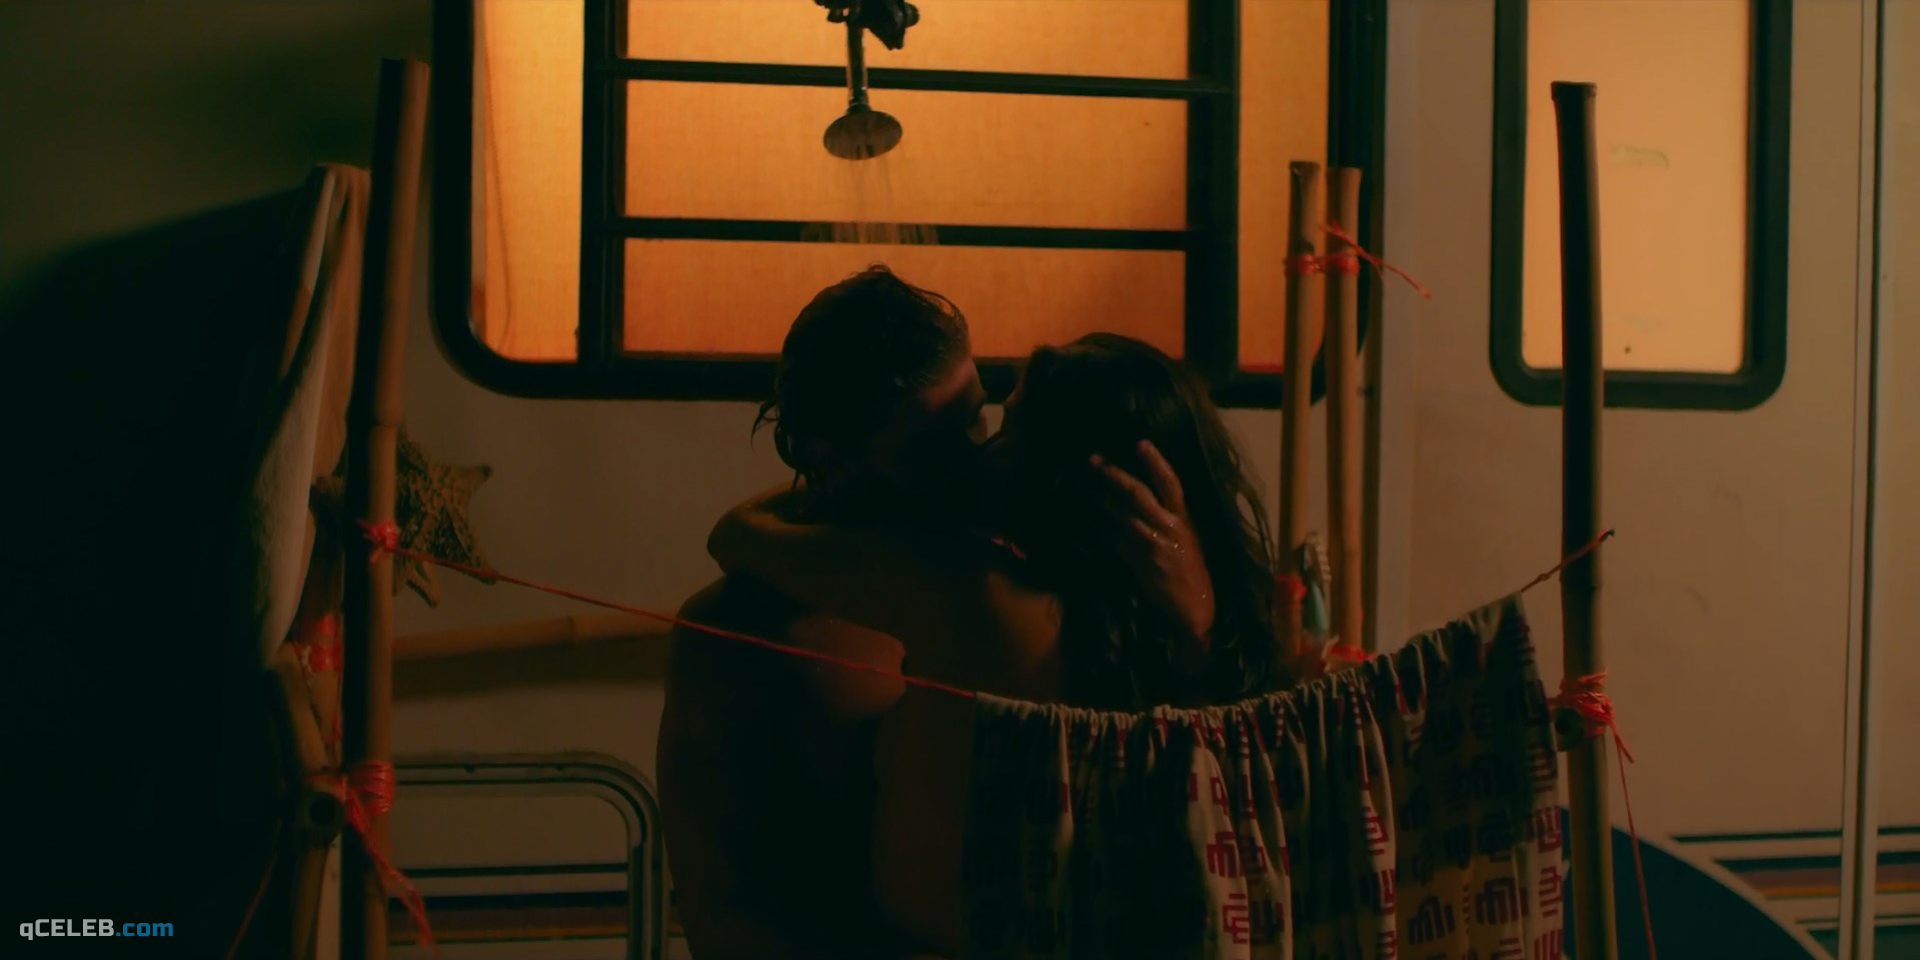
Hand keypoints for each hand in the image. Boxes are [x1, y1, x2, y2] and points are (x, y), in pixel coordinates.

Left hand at [1089, 440, 1214, 667]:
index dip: (1156, 462)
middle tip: (1091, 459)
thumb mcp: (1186, 536)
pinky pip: (1111, 539)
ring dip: (1097, 496)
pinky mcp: (1138, 561)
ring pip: (1120, 513)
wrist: (1195, 604)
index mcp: (1184, 518)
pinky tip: (1079, 517)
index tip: (1140, 442)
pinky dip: (1094, 526)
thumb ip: (1166, 517)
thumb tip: (1137, 497)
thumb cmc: (1190, 568)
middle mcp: (1169, 527)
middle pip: (1138, 494)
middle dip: (1113, 475)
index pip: (1171, 483)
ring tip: (1079, 482)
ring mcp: (1152, 544)